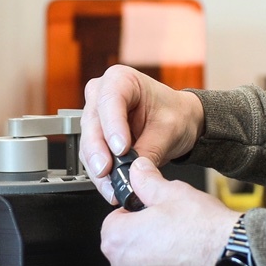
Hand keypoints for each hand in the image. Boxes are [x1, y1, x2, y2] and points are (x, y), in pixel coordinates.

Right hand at [80, 65, 206, 199]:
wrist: (178, 122)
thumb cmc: (175, 114)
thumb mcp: (168, 130)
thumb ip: (148, 151)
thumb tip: (132, 173)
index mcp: (122, 79)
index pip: (110, 100)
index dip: (112, 126)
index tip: (120, 149)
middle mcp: (102, 93)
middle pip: (92, 123)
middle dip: (98, 151)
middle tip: (106, 171)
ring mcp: (96, 115)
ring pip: (87, 143)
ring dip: (97, 167)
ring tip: (112, 185)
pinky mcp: (95, 136)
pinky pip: (91, 156)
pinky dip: (100, 173)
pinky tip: (110, 185)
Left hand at [99, 157, 239, 265]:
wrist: (233, 259)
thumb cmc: (203, 230)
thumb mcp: (171, 192)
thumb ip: (146, 180)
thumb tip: (138, 172)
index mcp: (117, 241)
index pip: (113, 220)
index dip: (133, 211)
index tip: (149, 208)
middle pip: (125, 243)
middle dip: (142, 231)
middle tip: (168, 221)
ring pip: (141, 262)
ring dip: (155, 251)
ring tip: (181, 237)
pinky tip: (187, 255)